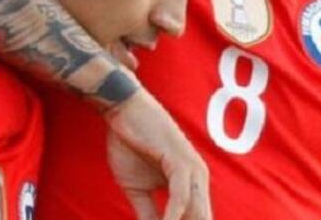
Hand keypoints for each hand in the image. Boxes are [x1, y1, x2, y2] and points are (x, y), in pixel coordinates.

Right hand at [105, 90, 211, 219]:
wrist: (121, 110)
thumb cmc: (130, 143)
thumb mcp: (137, 187)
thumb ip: (147, 212)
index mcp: (191, 184)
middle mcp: (198, 177)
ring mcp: (191, 168)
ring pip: (197, 211)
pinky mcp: (179, 159)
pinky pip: (182, 194)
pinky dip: (175, 213)